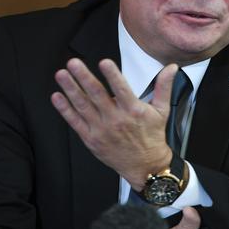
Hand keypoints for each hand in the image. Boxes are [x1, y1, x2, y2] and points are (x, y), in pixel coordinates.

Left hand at [51, 58, 176, 189]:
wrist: (146, 166)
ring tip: (61, 75)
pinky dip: (65, 110)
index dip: (112, 75)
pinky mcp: (91, 139)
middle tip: (73, 63)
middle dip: (84, 77)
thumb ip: (164, 86)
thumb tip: (171, 67)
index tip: (104, 62)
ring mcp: (101, 130)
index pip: (121, 89)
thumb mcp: (162, 110)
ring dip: (70, 89)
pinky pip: (75, 122)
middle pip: (97, 95)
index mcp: (133, 110)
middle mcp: (116, 120)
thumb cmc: (152, 136)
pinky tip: (57, 97)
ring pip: (83, 106)